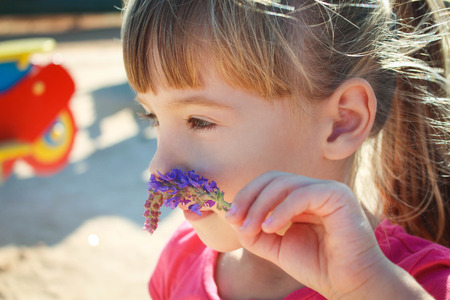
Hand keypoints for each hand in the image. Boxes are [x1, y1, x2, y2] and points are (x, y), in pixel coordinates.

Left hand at [225, 171, 396, 297]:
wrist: (348, 283)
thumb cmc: (316, 265)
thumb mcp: (275, 247)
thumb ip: (253, 232)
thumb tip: (232, 217)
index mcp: (299, 198)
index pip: (267, 184)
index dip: (246, 197)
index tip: (230, 217)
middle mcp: (313, 189)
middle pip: (273, 178)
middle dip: (248, 197)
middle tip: (234, 219)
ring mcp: (326, 189)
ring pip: (284, 184)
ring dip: (260, 205)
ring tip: (251, 228)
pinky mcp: (338, 195)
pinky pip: (302, 194)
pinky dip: (281, 210)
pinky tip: (269, 227)